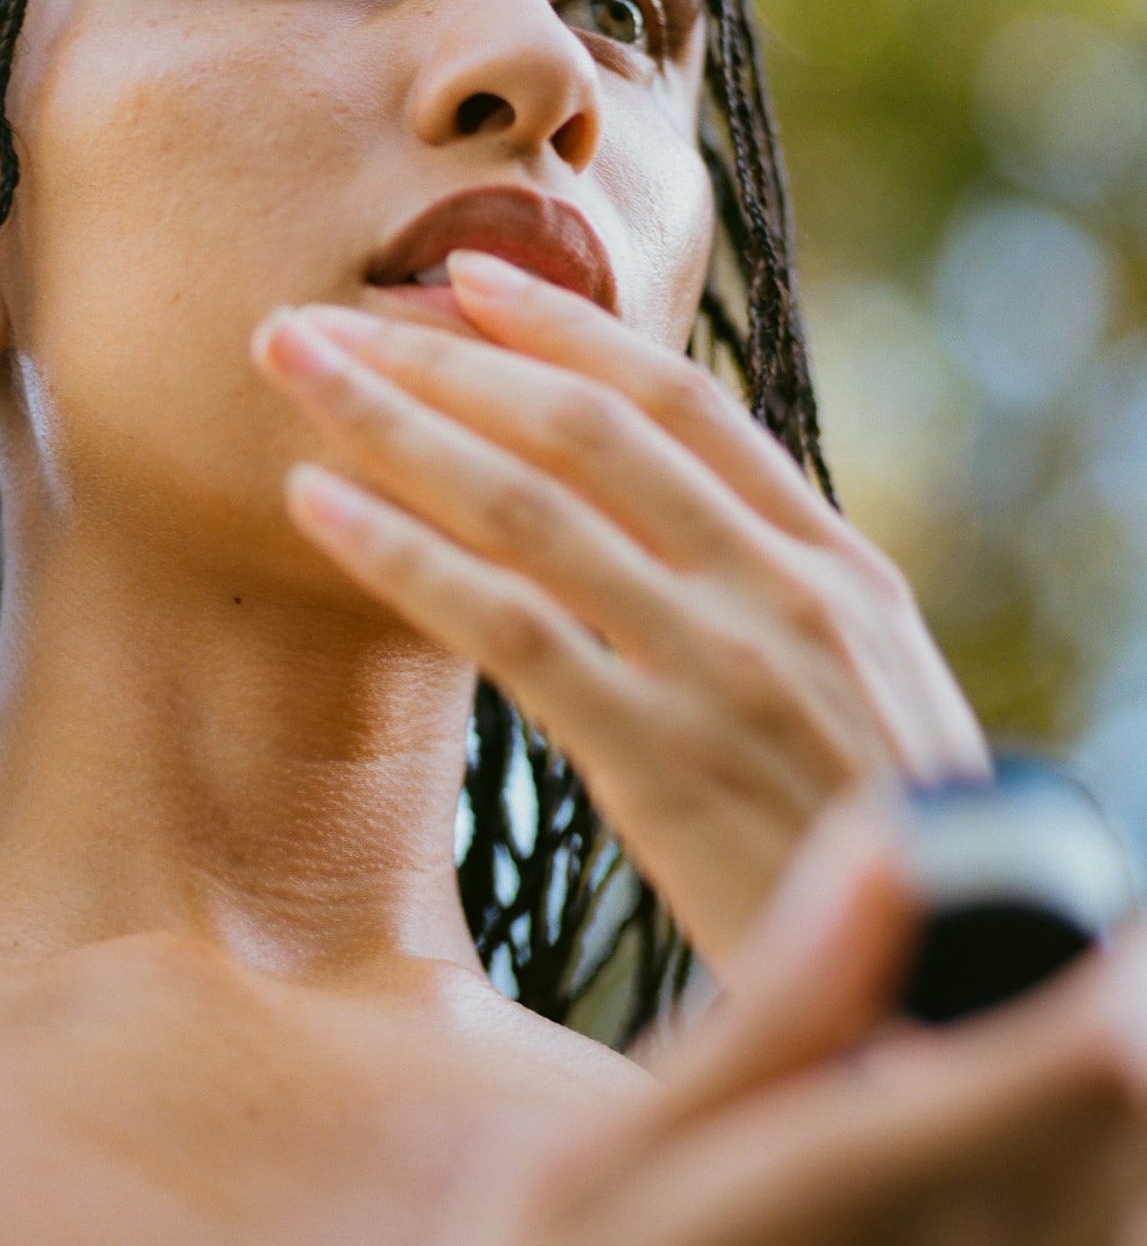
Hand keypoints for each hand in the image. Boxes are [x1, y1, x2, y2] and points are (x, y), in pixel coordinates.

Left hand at [252, 250, 988, 966]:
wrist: (953, 971)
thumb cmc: (882, 838)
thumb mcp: (865, 686)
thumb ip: (769, 594)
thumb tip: (651, 527)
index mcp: (830, 561)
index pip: (680, 402)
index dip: (565, 326)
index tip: (465, 275)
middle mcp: (776, 588)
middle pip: (581, 427)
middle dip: (440, 356)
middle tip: (317, 318)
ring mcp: (719, 665)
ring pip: (527, 504)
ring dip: (395, 423)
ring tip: (292, 372)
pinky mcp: (659, 757)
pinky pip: (508, 626)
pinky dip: (405, 553)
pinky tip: (319, 506)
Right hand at [363, 797, 1146, 1245]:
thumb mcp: (592, 1167)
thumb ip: (775, 1014)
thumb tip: (892, 850)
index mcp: (850, 1213)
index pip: (1099, 1059)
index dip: (1121, 956)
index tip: (1064, 894)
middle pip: (1133, 1131)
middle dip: (1099, 1021)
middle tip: (970, 977)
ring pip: (1125, 1229)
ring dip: (1080, 1128)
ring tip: (922, 1092)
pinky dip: (1061, 1232)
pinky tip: (922, 1219)